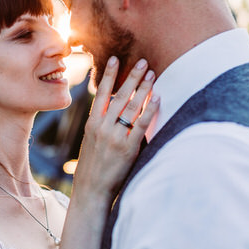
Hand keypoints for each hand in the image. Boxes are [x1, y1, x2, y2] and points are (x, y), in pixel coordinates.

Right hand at [72, 57, 159, 199]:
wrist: (91, 189)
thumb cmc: (92, 166)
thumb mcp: (90, 141)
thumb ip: (102, 125)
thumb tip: (117, 111)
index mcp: (92, 123)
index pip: (101, 93)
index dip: (108, 75)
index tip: (115, 59)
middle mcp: (102, 127)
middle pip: (120, 96)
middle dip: (132, 77)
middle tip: (143, 62)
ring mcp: (114, 137)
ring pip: (131, 107)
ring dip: (143, 89)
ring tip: (152, 75)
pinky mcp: (127, 148)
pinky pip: (141, 125)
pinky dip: (150, 110)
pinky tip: (157, 98)